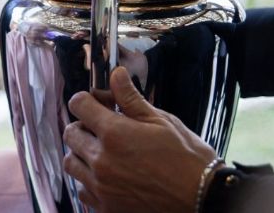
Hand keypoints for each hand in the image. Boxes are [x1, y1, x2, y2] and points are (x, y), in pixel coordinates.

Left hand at [63, 67, 217, 212]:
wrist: (203, 200)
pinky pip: (82, 189)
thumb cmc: (187, 159)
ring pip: (71, 162)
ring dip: (81, 153)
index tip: (97, 102)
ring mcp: (101, 186)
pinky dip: (88, 180)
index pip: (79, 105)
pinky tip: (107, 175)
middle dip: (83, 125)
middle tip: (102, 127)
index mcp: (114, 133)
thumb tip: (116, 74)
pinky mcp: (105, 207)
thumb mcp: (161, 121)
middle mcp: (101, 160)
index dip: (87, 99)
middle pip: (70, 133)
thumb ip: (131, 99)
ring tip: (102, 152)